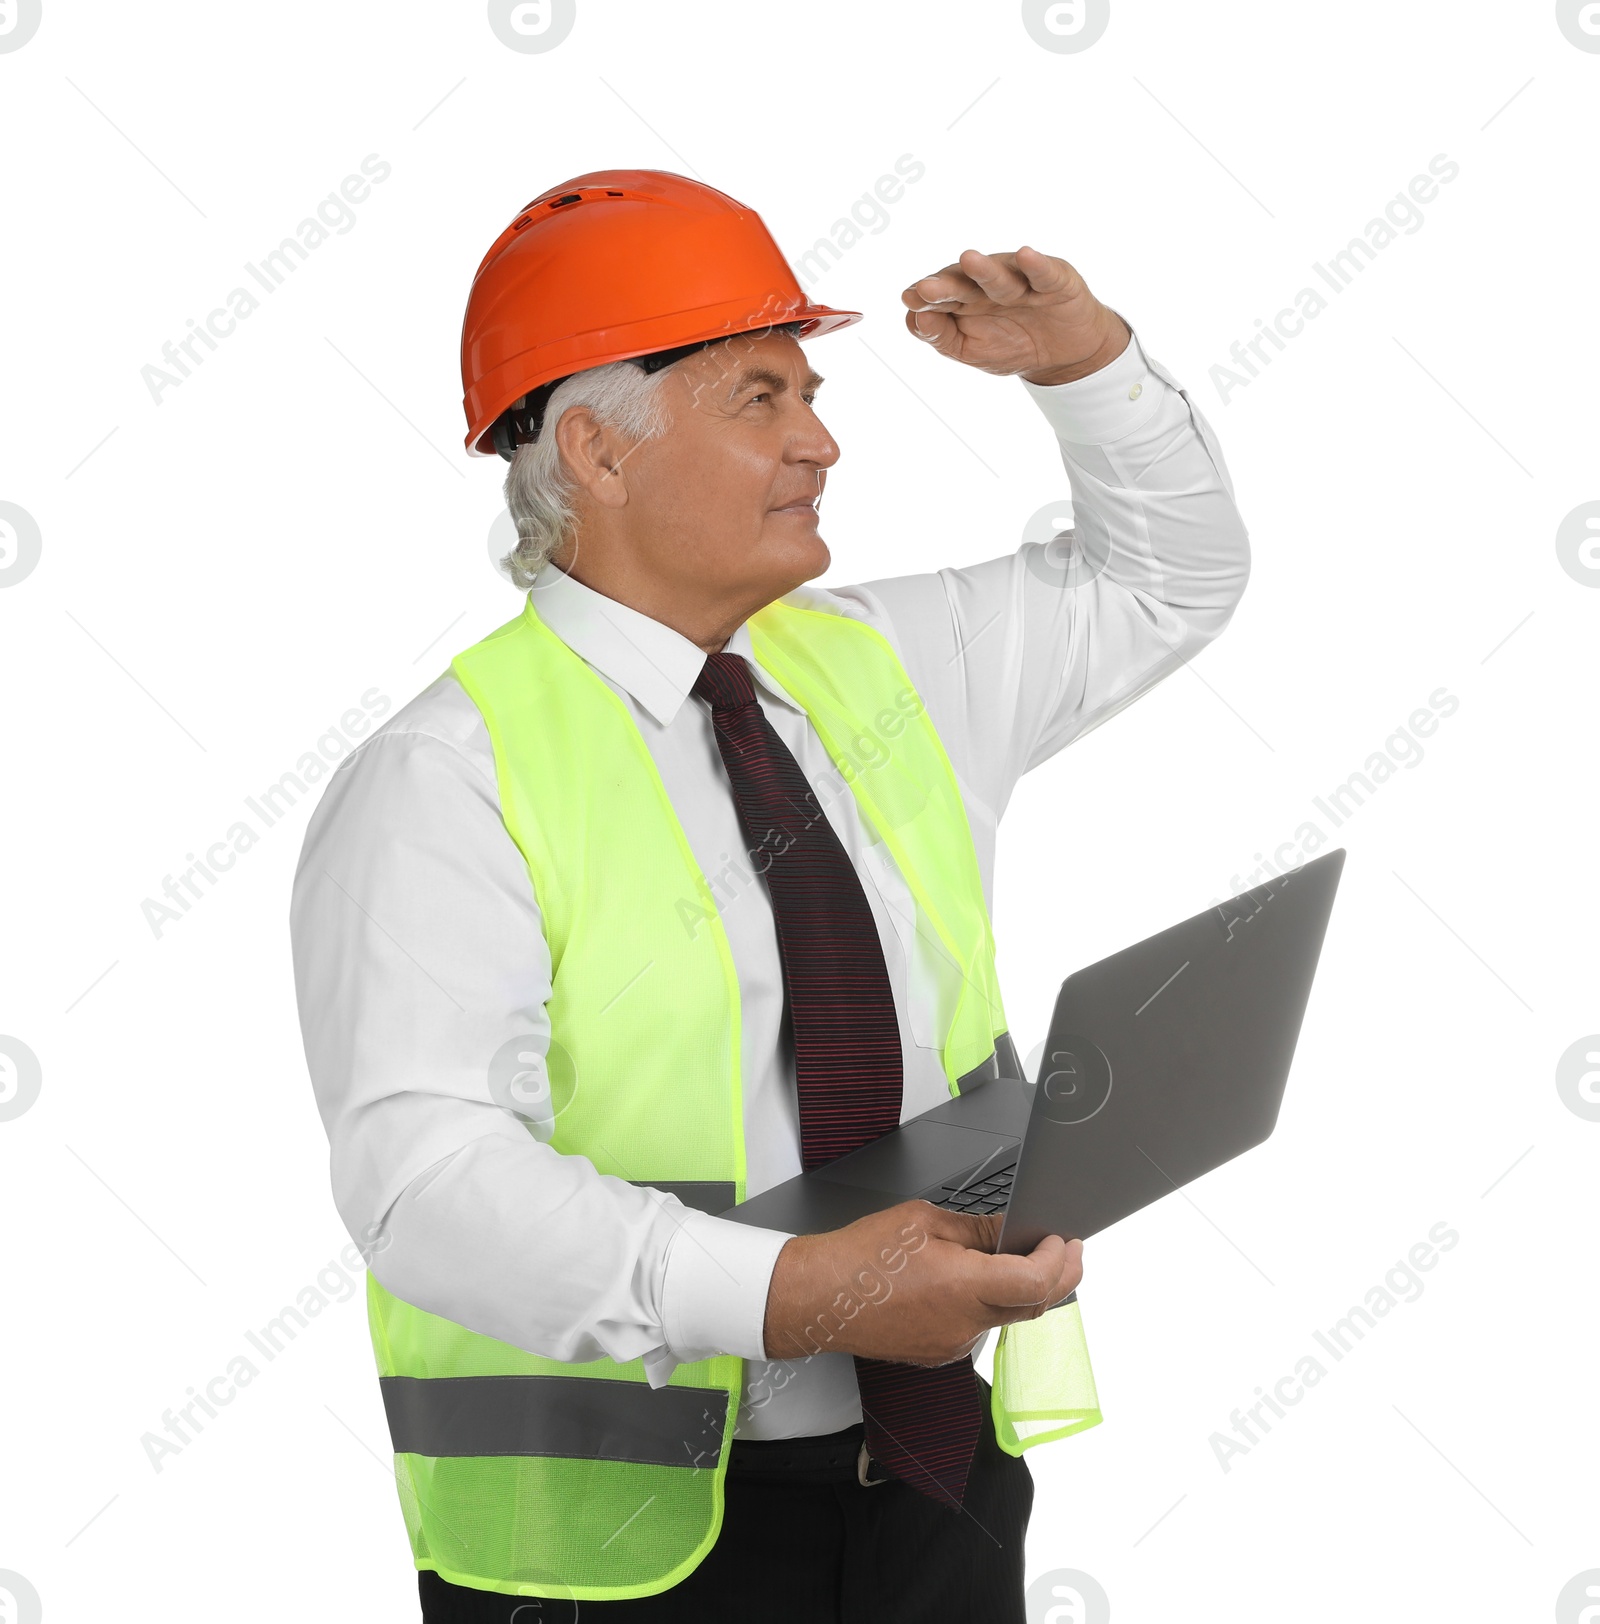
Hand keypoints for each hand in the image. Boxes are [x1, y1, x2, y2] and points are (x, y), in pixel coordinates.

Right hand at [762, 1200, 1084, 1367]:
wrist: (821, 1297)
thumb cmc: (861, 1257)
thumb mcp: (925, 1222)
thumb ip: (977, 1230)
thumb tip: (1010, 1230)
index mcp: (964, 1287)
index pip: (1037, 1282)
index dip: (1060, 1260)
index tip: (1064, 1240)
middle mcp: (965, 1324)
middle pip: (1035, 1307)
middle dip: (1059, 1276)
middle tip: (1065, 1250)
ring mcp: (954, 1344)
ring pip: (1008, 1318)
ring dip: (1024, 1291)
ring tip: (1018, 1256)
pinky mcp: (939, 1353)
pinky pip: (979, 1328)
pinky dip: (990, 1305)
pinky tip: (975, 1281)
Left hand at [900, 246, 1129, 385]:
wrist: (1063, 355)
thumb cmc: (1011, 346)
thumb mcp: (970, 350)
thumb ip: (941, 336)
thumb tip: (914, 319)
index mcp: (964, 299)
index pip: (940, 296)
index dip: (926, 298)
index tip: (910, 299)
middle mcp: (988, 285)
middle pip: (964, 283)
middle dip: (945, 285)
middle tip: (925, 288)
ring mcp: (1021, 282)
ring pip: (1000, 278)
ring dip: (984, 270)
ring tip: (968, 260)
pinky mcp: (1054, 281)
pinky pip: (1042, 274)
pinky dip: (1035, 266)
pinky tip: (1025, 255)